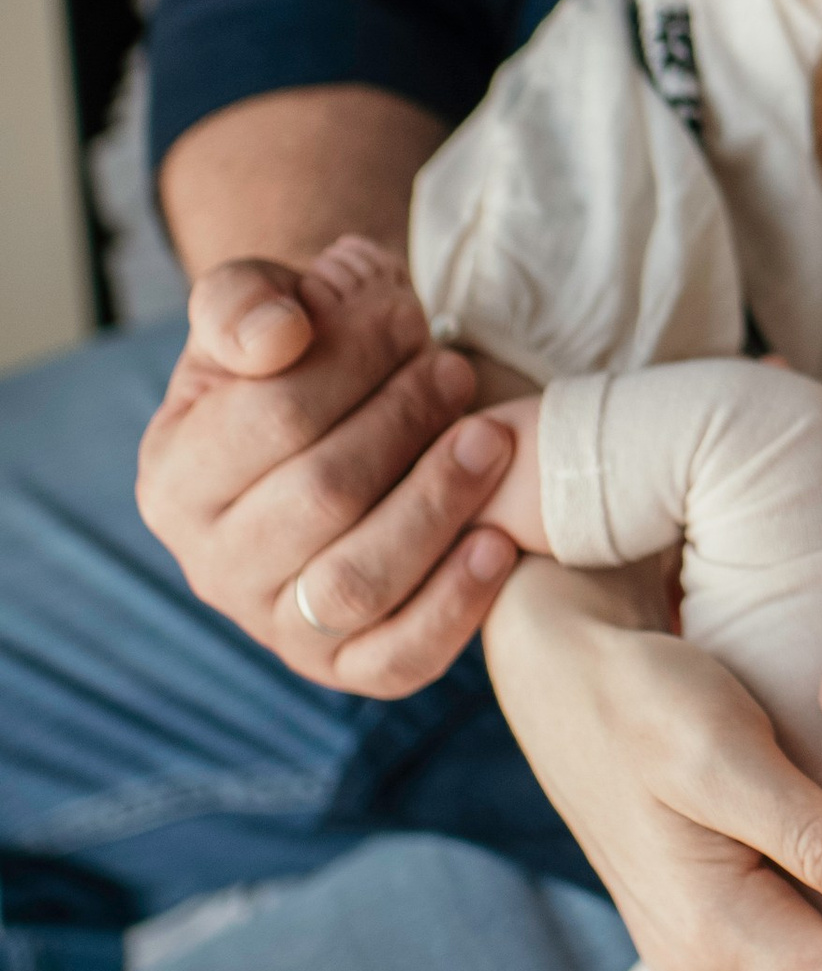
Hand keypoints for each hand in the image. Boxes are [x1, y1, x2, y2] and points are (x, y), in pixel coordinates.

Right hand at [136, 235, 521, 695]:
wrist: (344, 426)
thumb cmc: (304, 356)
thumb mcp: (259, 306)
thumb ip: (244, 302)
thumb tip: (277, 338)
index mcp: (174, 478)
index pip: (270, 418)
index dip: (351, 360)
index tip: (407, 315)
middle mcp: (211, 565)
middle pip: (322, 495)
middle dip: (403, 422)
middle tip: (455, 371)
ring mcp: (276, 626)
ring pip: (358, 580)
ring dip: (437, 503)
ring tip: (491, 437)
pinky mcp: (346, 668)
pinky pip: (398, 659)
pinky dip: (454, 606)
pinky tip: (498, 542)